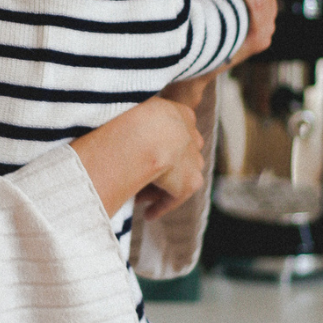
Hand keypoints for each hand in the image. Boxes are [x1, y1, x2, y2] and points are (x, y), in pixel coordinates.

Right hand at [72, 96, 203, 220]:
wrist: (145, 134)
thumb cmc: (129, 116)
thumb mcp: (138, 107)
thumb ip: (141, 112)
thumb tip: (128, 113)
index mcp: (183, 114)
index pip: (178, 130)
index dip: (162, 143)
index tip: (147, 152)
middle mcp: (193, 137)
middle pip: (182, 154)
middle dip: (168, 165)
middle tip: (143, 175)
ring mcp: (193, 161)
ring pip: (179, 176)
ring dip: (162, 186)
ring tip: (138, 196)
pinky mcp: (189, 183)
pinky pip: (174, 198)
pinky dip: (160, 206)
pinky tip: (147, 214)